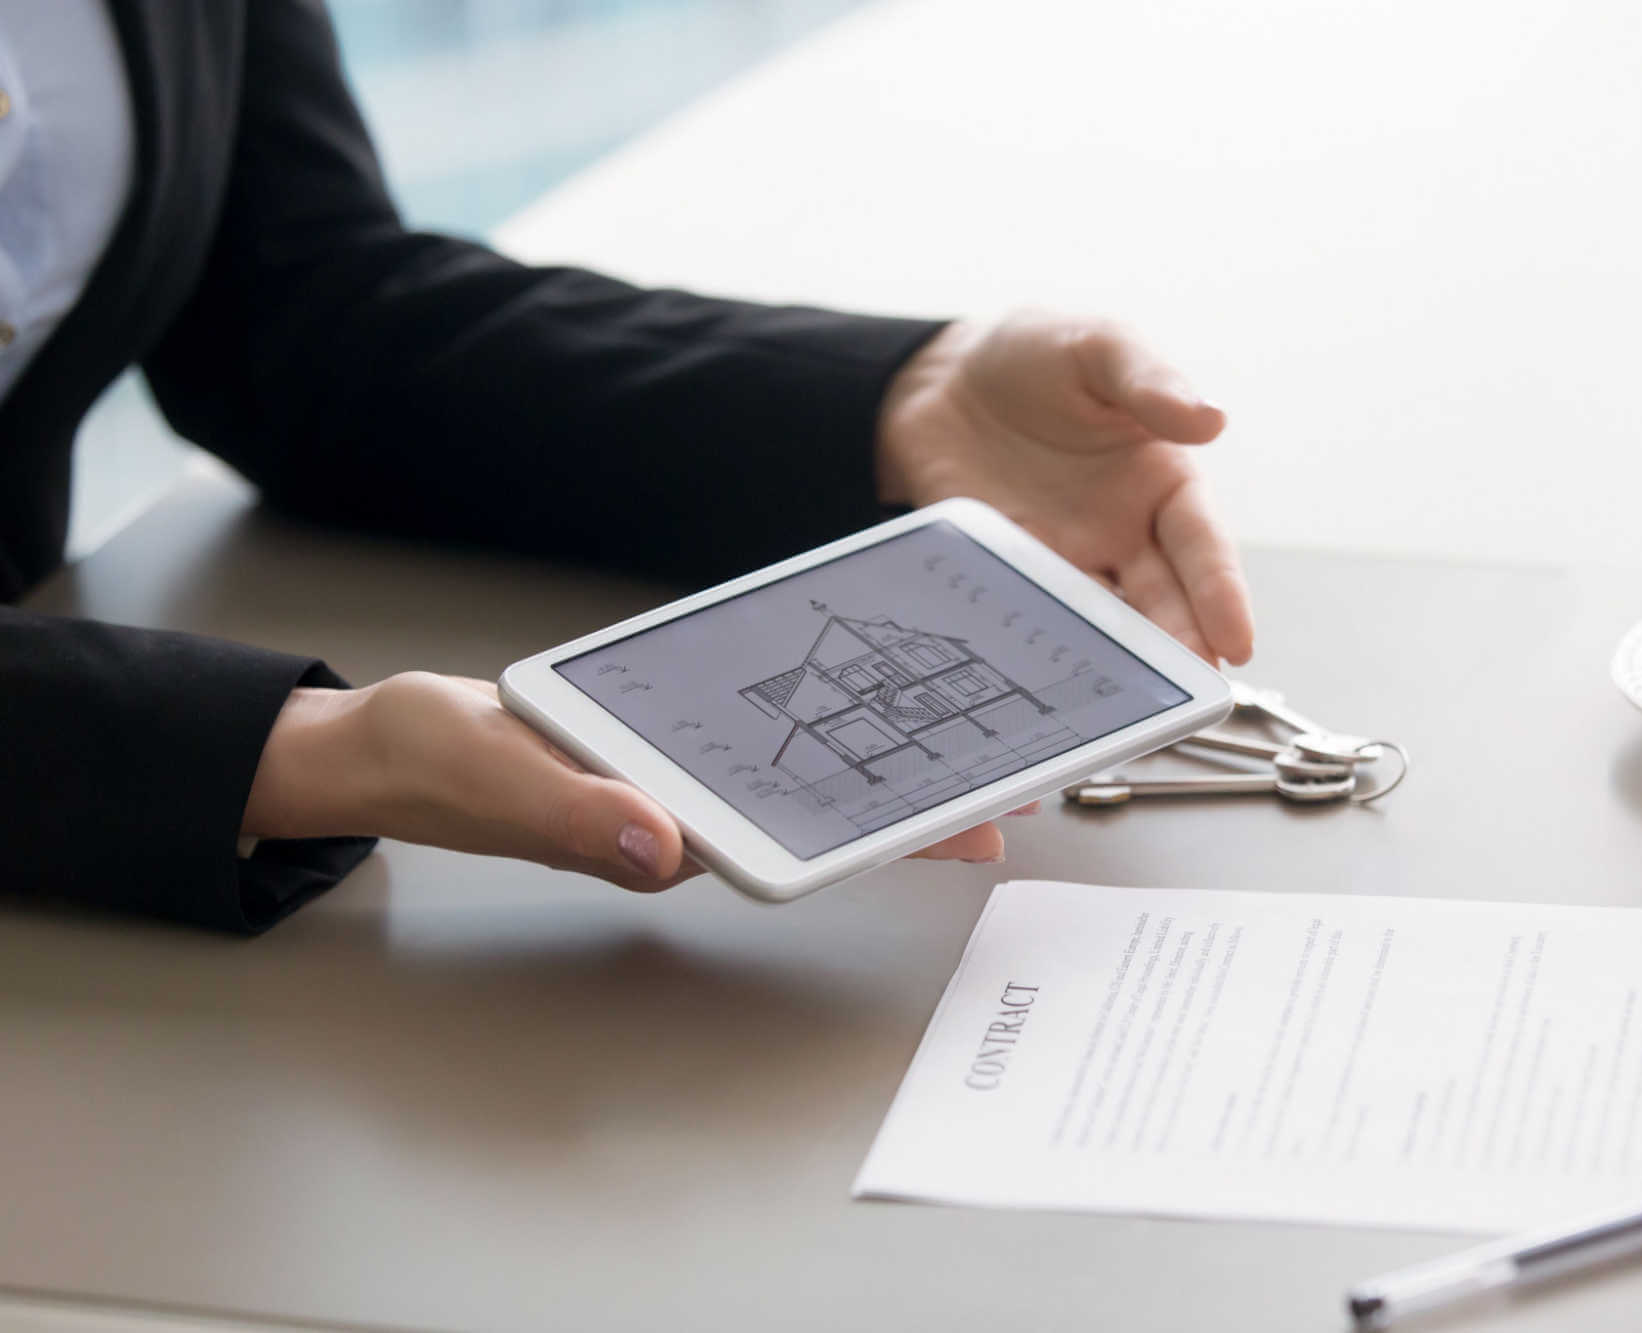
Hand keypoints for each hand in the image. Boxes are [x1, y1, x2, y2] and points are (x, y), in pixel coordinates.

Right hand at [241, 674, 1008, 889]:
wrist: (392, 745)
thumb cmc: (430, 762)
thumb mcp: (492, 777)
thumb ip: (570, 816)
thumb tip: (661, 847)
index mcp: (661, 840)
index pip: (799, 845)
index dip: (887, 837)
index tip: (971, 822)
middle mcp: (686, 821)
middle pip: (820, 815)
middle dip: (918, 800)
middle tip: (1020, 777)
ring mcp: (678, 788)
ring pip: (798, 778)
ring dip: (876, 759)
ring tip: (965, 737)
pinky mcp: (663, 753)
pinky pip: (754, 739)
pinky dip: (810, 717)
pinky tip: (854, 692)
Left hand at [877, 313, 1253, 666]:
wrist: (942, 381)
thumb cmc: (1038, 355)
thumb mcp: (1097, 348)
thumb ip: (1148, 382)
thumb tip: (1211, 418)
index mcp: (1164, 481)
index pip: (1202, 546)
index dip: (1222, 595)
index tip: (1238, 642)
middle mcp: (1125, 534)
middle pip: (1164, 601)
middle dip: (1181, 649)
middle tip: (1191, 694)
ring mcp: (1068, 562)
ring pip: (1106, 624)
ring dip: (1122, 664)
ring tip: (1133, 703)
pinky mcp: (1012, 577)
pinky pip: (1035, 618)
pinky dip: (1049, 649)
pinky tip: (1053, 678)